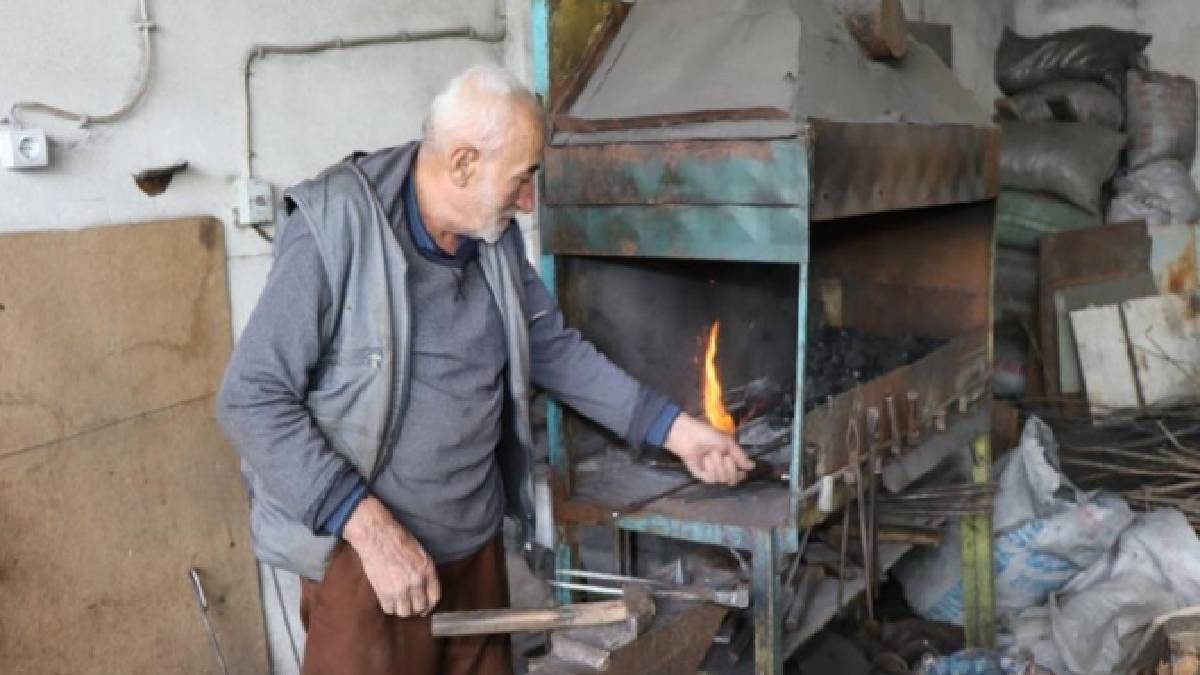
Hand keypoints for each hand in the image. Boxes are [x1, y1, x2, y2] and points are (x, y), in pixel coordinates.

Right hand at [342, 496, 440, 616]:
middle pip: (420, 607)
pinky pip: (389, 609)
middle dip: (415, 608)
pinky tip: (387, 598)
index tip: (425, 608)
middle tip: (409, 604)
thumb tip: (425, 586)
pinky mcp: (384, 592)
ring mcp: (401, 588)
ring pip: (405, 612)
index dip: (429, 605)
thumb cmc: (397, 538)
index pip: (434, 597)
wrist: (377, 535)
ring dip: (402, 609)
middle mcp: (417, 581)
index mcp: (427, 570)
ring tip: (398, 601)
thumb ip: (424, 570)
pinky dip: (389, 606)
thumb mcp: (419, 552)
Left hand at [663, 413, 754, 485]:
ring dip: (718, 465)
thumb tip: (753, 467)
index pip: (739, 474)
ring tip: (710, 454)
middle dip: (729, 467)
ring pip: (722, 478)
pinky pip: (712, 478)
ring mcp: (711, 472)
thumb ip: (740, 456)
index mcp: (729, 459)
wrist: (689, 436)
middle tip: (723, 456)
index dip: (741, 474)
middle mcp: (721, 468)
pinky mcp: (701, 475)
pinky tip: (705, 459)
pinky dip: (710, 468)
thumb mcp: (728, 443)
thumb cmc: (707, 435)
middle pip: (732, 479)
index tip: (742, 471)